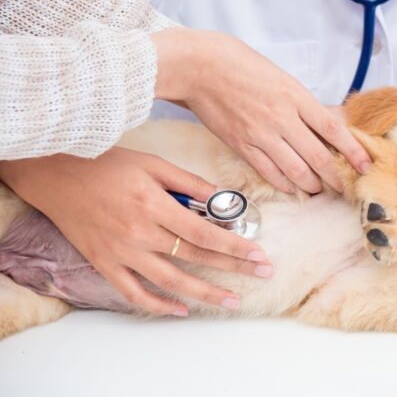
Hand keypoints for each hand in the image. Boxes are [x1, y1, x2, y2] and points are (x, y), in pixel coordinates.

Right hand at [0, 148, 271, 315]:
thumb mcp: (153, 163)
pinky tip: (181, 310)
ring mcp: (122, 253)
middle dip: (233, 268)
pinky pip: (134, 293)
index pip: (205, 233)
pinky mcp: (105, 264)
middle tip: (262, 274)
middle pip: (195, 257)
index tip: (258, 254)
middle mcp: (140, 234)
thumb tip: (222, 199)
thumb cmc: (107, 165)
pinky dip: (158, 305)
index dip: (235, 246)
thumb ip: (189, 183)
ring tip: (232, 300)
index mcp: (154, 206)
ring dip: (205, 293)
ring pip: (170, 281)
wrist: (57, 176)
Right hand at [151, 28, 371, 193]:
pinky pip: (269, 172)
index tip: (366, 164)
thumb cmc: (241, 65)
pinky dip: (285, 184)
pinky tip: (294, 189)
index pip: (333, 129)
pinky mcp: (242, 145)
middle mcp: (282, 117)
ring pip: (295, 170)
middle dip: (335, 176)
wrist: (200, 67)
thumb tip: (333, 120)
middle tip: (345, 187)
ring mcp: (261, 134)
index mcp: (295, 96)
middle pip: (318, 156)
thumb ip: (306, 103)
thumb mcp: (282, 77)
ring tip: (320, 190)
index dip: (353, 151)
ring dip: (312, 184)